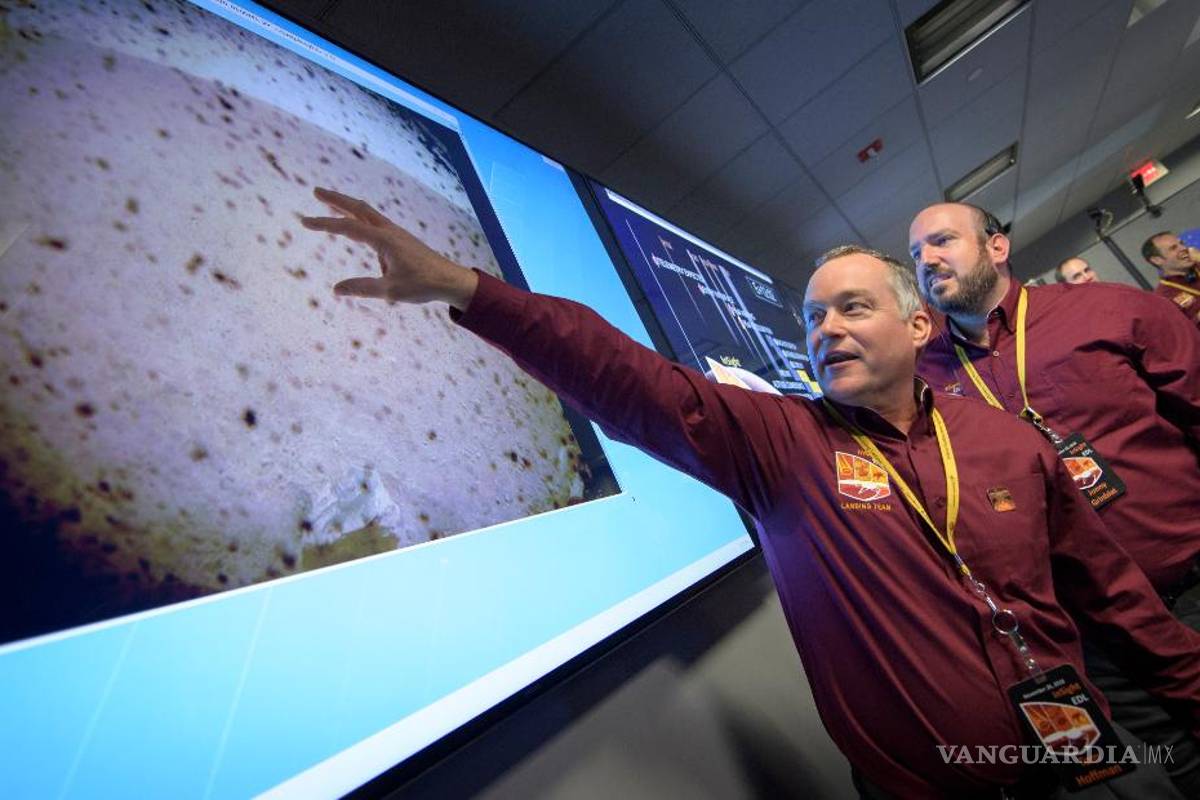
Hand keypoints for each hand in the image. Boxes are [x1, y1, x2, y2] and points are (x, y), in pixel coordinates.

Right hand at [300, 187, 478, 308]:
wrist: (450, 280)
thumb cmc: (423, 285)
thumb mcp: (390, 291)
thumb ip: (362, 288)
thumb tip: (336, 289)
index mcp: (384, 240)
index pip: (348, 227)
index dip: (324, 223)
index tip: (305, 221)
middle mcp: (389, 231)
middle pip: (358, 209)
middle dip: (336, 199)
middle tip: (316, 192)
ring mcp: (396, 234)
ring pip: (368, 214)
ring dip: (348, 207)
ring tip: (332, 206)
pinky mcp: (401, 240)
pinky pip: (377, 226)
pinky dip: (362, 221)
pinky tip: (365, 240)